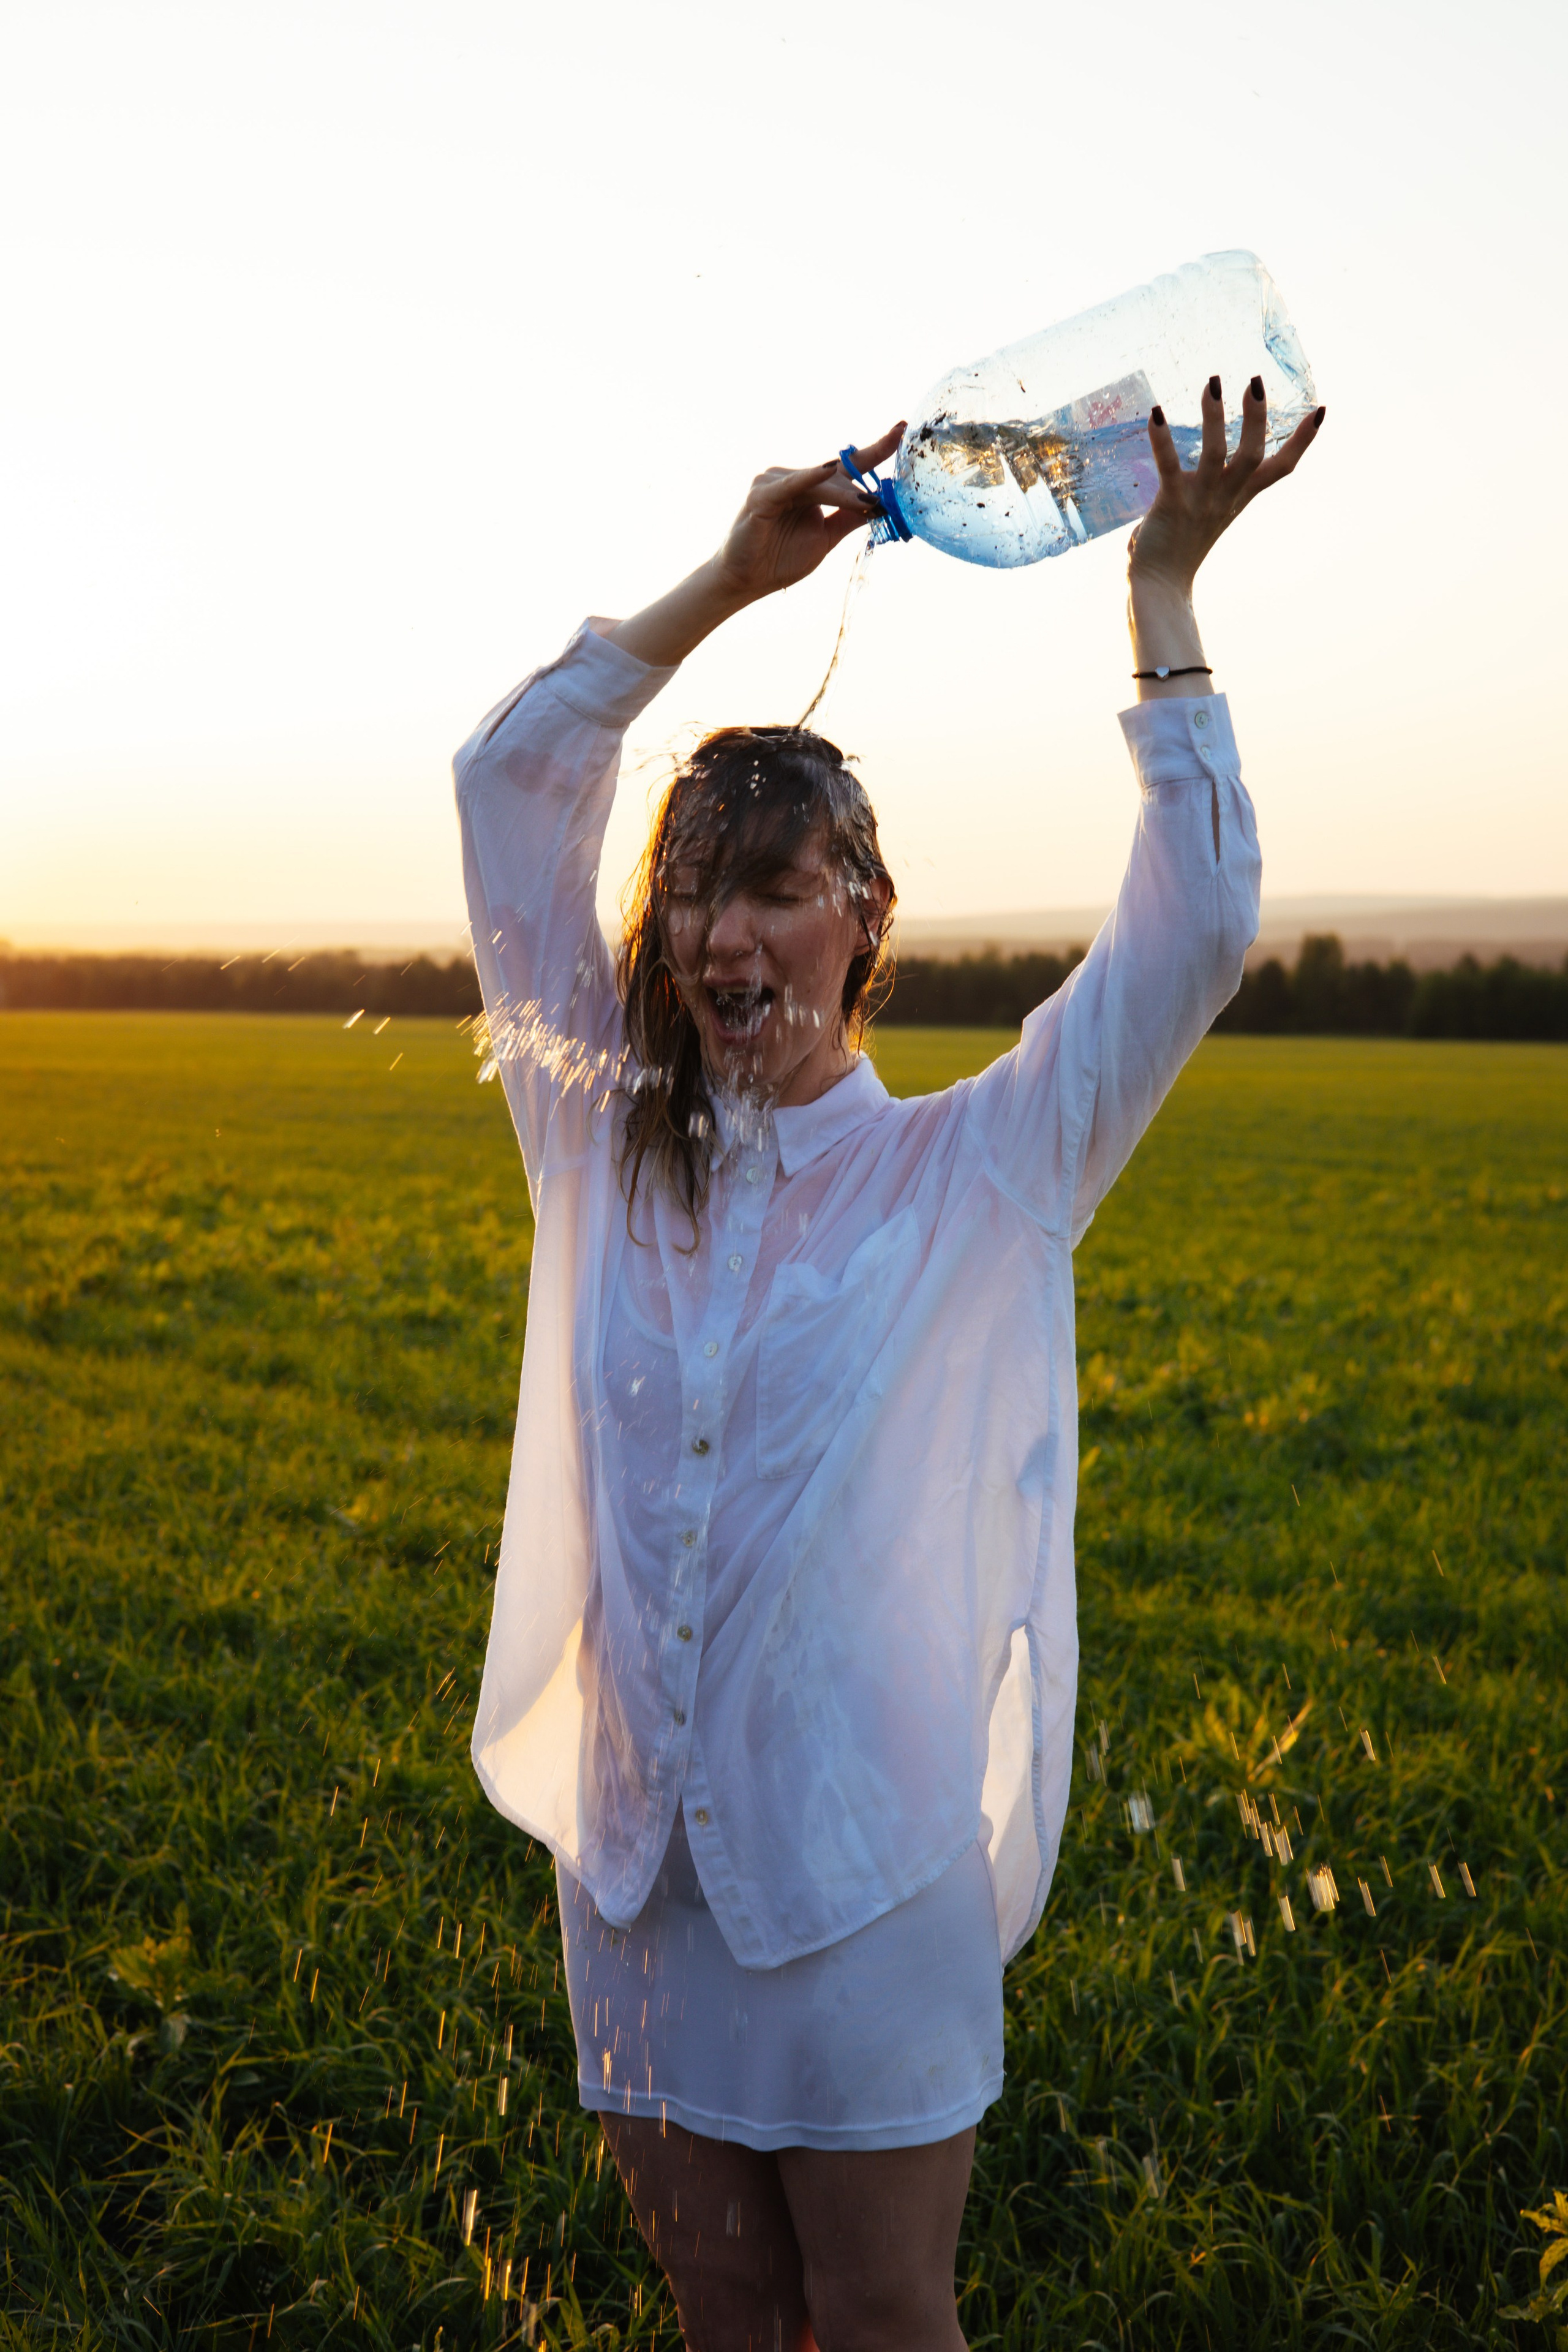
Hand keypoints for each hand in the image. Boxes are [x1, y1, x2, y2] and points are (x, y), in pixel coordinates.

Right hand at [608, 425, 905, 668]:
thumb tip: (882, 503)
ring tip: (865, 502)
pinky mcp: (761, 495)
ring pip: (818, 482)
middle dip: (861, 486)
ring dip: (842, 492)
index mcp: (813, 487)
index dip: (878, 448)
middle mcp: (795, 478)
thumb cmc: (781, 559)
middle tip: (882, 498)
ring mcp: (776, 483)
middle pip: (837, 475)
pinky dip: (808, 479)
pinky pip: (790, 485)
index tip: (903, 429)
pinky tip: (826, 470)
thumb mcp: (826, 538)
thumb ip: (850, 519)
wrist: (747, 581)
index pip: (850, 465)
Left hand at [1128, 376, 1323, 596]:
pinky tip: (1154, 413)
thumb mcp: (1209, 512)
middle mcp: (1225, 497)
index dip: (1302, 441)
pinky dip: (1162, 440)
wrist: (1160, 586)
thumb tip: (1205, 462)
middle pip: (1252, 455)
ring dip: (1214, 418)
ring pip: (1216, 455)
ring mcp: (1200, 501)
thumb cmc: (1180, 548)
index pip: (1280, 469)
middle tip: (1255, 382)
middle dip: (1256, 418)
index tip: (1320, 410)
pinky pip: (1169, 467)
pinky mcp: (1171, 504)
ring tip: (1212, 384)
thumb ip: (1214, 487)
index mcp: (1239, 498)